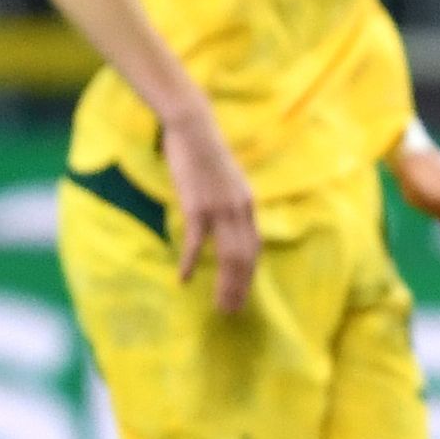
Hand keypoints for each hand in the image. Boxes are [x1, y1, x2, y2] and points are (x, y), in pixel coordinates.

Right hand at [161, 107, 262, 313]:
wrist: (194, 128)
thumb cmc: (204, 153)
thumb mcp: (226, 181)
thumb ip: (230, 202)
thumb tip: (226, 219)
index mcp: (248, 205)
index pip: (255, 248)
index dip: (250, 273)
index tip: (244, 293)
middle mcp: (240, 210)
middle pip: (245, 258)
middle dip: (240, 287)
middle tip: (233, 311)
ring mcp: (220, 210)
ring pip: (228, 256)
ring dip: (225, 284)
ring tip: (219, 305)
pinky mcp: (197, 206)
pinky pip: (197, 242)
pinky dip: (192, 262)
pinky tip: (184, 279)